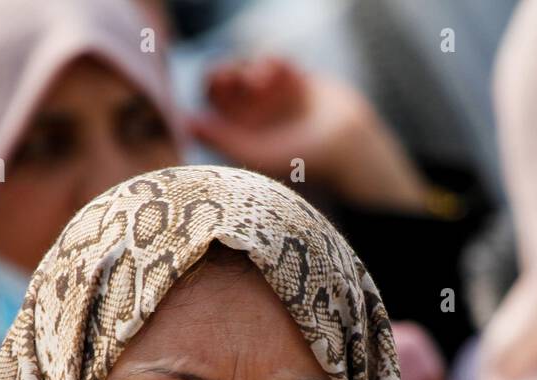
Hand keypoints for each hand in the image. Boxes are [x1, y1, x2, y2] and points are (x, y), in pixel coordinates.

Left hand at [190, 56, 431, 211]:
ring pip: (249, 68)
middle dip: (229, 71)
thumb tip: (186, 122)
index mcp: (240, 133)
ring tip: (267, 77)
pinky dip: (275, 63)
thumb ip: (221, 139)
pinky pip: (273, 61)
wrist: (351, 147)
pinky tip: (284, 74)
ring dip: (254, 67)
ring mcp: (273, 98)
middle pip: (226, 81)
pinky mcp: (294, 83)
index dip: (213, 85)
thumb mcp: (258, 153)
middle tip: (239, 74)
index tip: (223, 80)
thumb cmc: (303, 161)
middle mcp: (253, 116)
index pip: (213, 103)